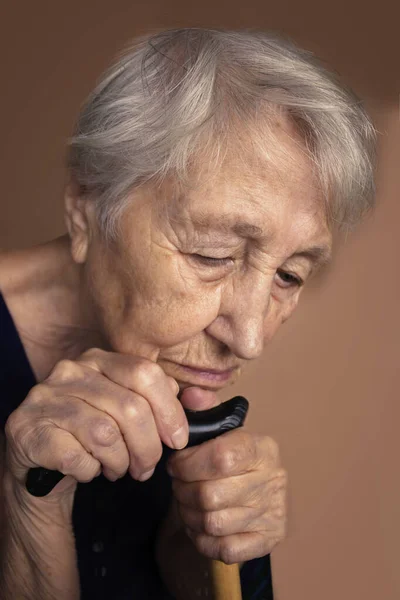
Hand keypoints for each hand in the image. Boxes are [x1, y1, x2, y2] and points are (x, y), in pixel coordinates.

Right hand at [4, 348, 187, 500]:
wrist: (39, 455)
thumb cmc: (90, 431)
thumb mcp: (126, 409)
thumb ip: (160, 400)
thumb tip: (198, 400)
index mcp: (98, 359)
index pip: (145, 373)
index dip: (169, 410)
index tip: (177, 440)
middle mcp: (70, 371)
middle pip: (130, 408)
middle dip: (148, 447)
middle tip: (147, 468)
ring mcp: (45, 398)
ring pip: (105, 434)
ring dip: (120, 462)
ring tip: (118, 469)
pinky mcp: (27, 429)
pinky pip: (77, 457)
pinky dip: (91, 471)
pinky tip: (90, 470)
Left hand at [167, 415, 286, 564]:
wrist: (257, 495)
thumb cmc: (230, 458)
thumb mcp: (219, 429)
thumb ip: (204, 409)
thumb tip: (189, 394)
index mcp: (262, 447)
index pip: (222, 457)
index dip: (189, 464)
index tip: (176, 464)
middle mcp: (274, 480)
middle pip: (211, 495)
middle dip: (183, 492)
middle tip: (178, 486)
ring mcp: (274, 512)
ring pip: (213, 523)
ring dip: (189, 515)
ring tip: (186, 503)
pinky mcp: (269, 540)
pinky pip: (224, 549)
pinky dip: (203, 539)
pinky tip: (200, 524)